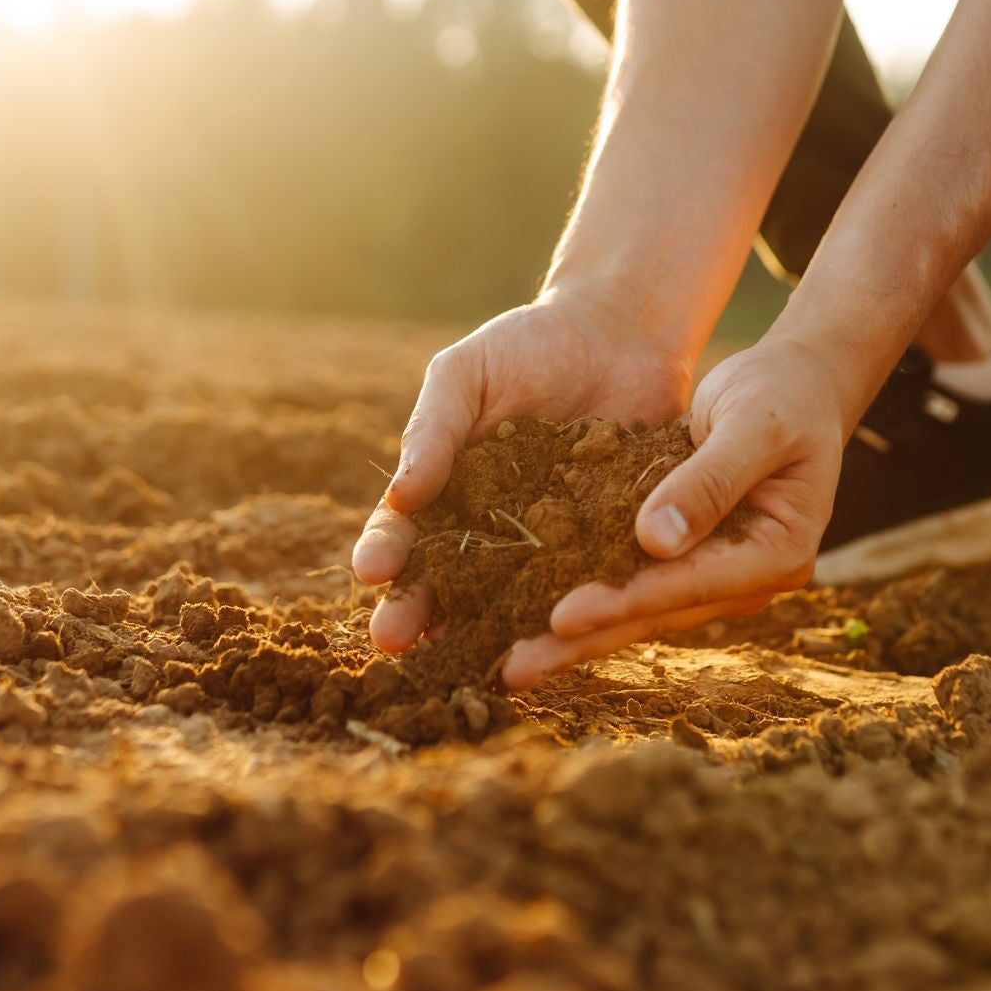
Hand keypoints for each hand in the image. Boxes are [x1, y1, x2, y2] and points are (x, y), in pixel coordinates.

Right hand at [355, 295, 692, 653]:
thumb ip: (433, 431)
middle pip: (446, 583)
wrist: (619, 333)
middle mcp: (490, 531)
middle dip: (416, 611)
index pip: (405, 532)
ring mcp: (547, 546)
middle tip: (392, 640)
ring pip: (510, 600)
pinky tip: (556, 635)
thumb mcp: (467, 375)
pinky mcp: (605, 548)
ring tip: (463, 657)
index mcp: (446, 492)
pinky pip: (586, 584)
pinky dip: (570, 611)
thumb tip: (400, 495)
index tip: (371, 571)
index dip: (384, 553)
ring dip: (484, 631)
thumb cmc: (528, 346)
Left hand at [500, 333, 852, 690]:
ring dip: (575, 635)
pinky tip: (528, 614)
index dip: (623, 600)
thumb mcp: (755, 424)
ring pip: (636, 609)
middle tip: (515, 671)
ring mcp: (716, 574)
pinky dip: (584, 594)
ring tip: (512, 664)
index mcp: (776, 554)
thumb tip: (655, 541)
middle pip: (654, 615)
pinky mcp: (685, 557)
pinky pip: (629, 581)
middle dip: (583, 642)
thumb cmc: (784, 394)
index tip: (560, 615)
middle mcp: (746, 578)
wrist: (798, 384)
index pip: (687, 585)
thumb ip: (710, 480)